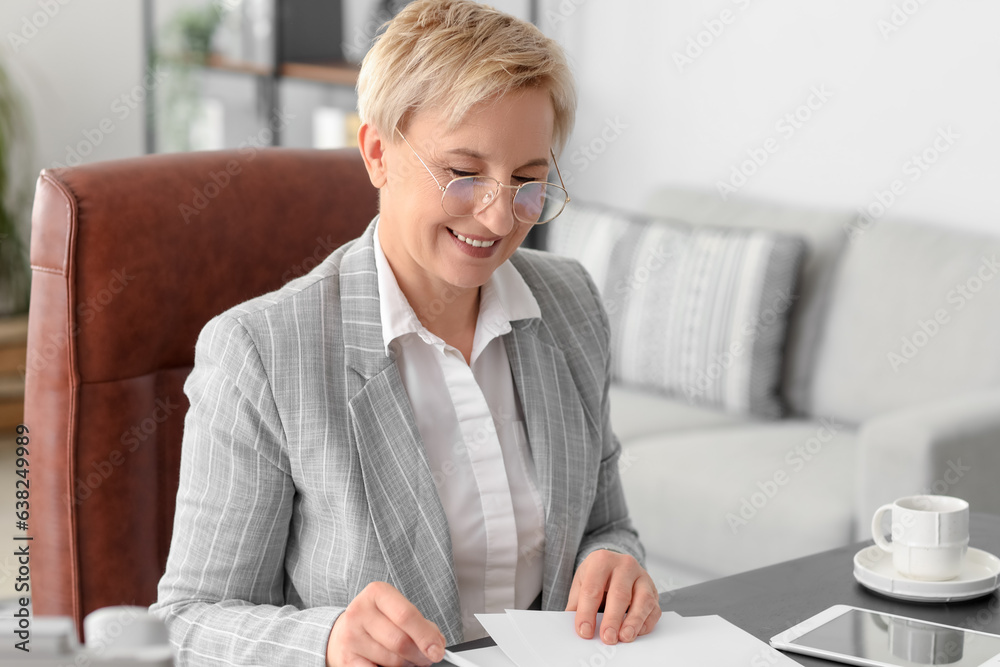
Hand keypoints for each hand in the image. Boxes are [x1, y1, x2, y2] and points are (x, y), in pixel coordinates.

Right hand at [326, 581, 445, 666]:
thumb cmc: (378, 620)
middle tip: (426, 658)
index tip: (438, 650)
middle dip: (419, 654)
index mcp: (377, 593)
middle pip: (400, 641)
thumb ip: (419, 624)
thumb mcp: (396, 611)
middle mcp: (360, 612)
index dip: (426, 636)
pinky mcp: (345, 659)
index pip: (406, 615)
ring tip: (405, 658)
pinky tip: (387, 664)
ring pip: (392, 660)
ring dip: (406, 664)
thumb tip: (436, 644)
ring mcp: (350, 636)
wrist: (344, 630)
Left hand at [565, 549, 660, 644]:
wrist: (614, 565)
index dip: (587, 612)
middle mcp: (625, 565)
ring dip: (634, 622)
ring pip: (643, 600)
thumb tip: (576, 629)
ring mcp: (642, 577)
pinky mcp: (654, 591)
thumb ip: (577, 605)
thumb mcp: (581, 583)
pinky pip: (654, 609)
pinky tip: (636, 633)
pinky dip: (646, 623)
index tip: (584, 631)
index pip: (592, 589)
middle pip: (619, 594)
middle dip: (613, 619)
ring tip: (625, 637)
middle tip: (607, 638)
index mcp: (602, 561)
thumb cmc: (596, 577)